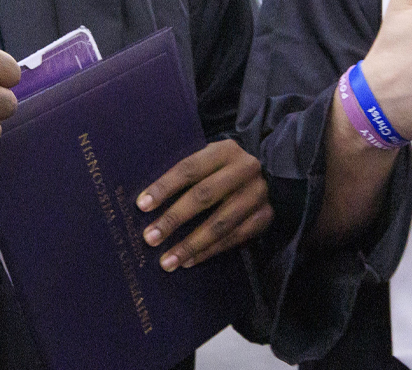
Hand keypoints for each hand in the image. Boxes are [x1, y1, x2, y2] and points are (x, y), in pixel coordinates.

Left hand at [135, 139, 271, 271]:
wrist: (269, 172)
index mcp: (225, 150)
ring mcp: (257, 195)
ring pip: (220, 224)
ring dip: (190, 245)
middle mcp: (244, 170)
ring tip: (167, 260)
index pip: (189, 169)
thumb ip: (186, 173)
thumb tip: (146, 199)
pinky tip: (189, 260)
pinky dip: (209, 252)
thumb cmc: (223, 168)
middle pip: (204, 196)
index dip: (164, 187)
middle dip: (174, 219)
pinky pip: (234, 239)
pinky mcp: (265, 217)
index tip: (142, 206)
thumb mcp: (209, 158)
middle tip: (150, 238)